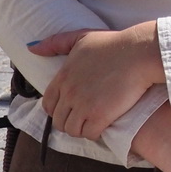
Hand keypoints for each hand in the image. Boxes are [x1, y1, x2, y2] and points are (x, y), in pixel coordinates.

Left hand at [32, 22, 162, 142]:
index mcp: (63, 76)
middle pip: (58, 120)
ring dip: (81, 129)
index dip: (57, 109)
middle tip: (84, 118)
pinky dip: (95, 132)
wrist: (138, 54)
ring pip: (72, 130)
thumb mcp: (81, 37)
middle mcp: (69, 92)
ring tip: (93, 122)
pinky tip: (103, 124)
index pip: (48, 104)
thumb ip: (56, 43)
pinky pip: (89, 134)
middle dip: (69, 121)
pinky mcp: (99, 116)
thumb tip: (32, 49)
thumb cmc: (113, 44)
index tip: (70, 109)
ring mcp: (83, 105)